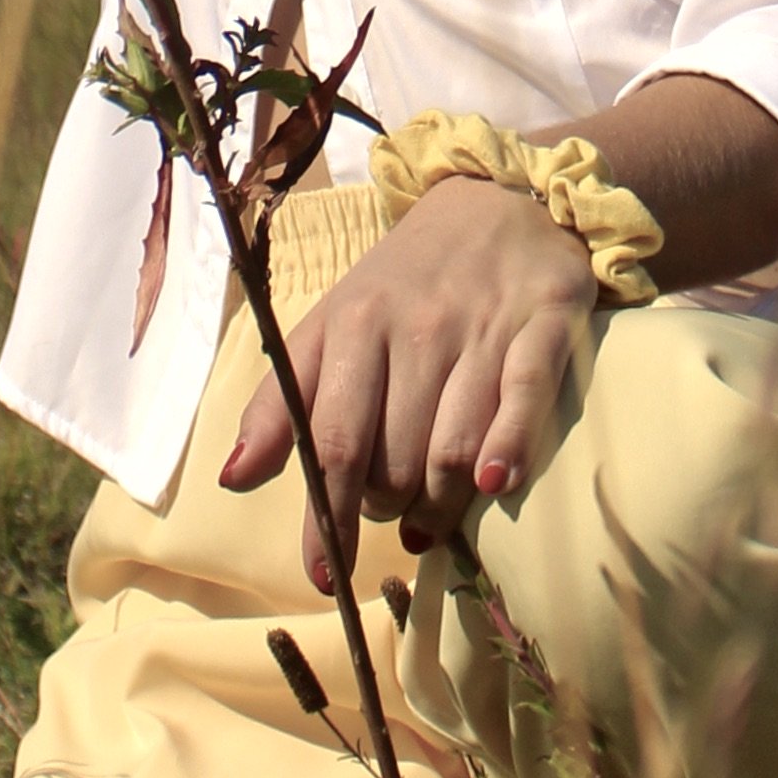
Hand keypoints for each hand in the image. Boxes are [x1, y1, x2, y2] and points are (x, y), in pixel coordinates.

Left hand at [220, 176, 598, 585]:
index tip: (324, 577)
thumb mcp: (331, 329)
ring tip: (434, 518)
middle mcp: (416, 326)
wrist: (497, 201)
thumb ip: (282, 403)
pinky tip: (496, 484)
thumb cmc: (403, 284)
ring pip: (454, 446)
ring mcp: (483, 325)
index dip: (325, 516)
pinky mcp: (546, 322)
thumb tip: (231, 477)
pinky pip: (525, 397)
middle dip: (387, 508)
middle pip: (395, 459)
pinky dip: (509, 448)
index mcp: (354, 325)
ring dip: (441, 505)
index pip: (332, 440)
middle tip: (394, 513)